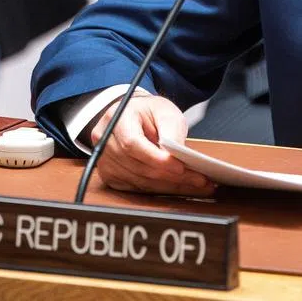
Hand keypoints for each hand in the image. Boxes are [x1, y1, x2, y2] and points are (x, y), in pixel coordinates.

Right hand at [88, 93, 214, 196]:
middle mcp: (104, 139)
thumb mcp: (165, 111)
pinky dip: (157, 188)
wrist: (134, 116)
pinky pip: (134, 187)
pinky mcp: (108, 174)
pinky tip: (176, 186)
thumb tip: (177, 154)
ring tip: (194, 183)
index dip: (155, 158)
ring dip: (167, 185)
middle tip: (198, 179)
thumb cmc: (148, 112)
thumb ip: (171, 130)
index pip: (132, 143)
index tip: (179, 167)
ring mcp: (104, 158)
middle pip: (136, 165)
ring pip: (138, 180)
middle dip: (169, 176)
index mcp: (117, 117)